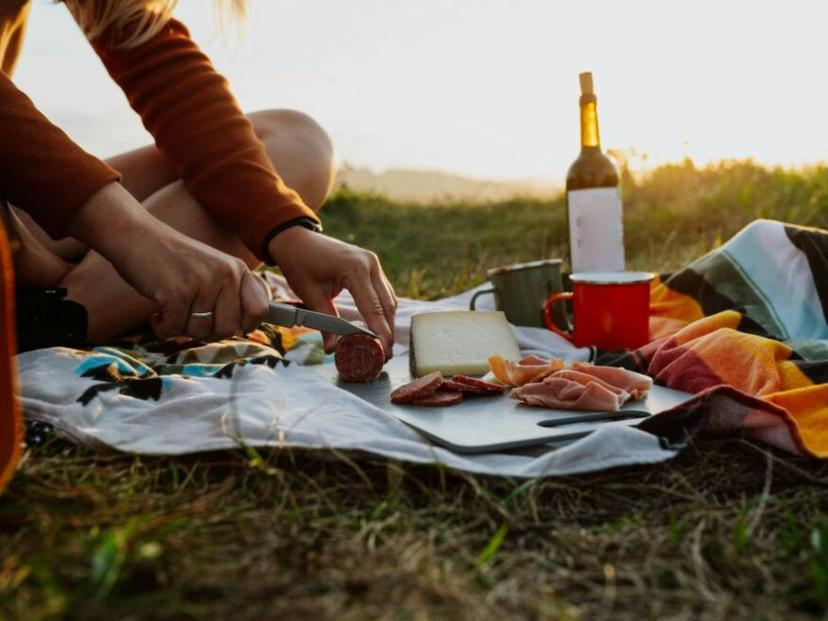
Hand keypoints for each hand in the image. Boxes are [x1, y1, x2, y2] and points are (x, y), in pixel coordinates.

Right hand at [65, 182, 267, 339]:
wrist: (135, 236)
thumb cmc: (172, 261)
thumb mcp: (211, 270)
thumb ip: (228, 295)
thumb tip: (241, 329)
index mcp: (238, 270)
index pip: (259, 311)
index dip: (244, 326)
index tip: (222, 324)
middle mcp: (226, 275)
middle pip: (229, 329)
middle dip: (207, 332)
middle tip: (188, 319)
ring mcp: (203, 283)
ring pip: (201, 332)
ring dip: (182, 328)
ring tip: (171, 309)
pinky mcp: (178, 292)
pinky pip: (176, 329)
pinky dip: (163, 327)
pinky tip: (157, 312)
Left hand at [268, 226, 396, 357]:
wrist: (297, 239)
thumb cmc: (300, 263)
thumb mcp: (310, 294)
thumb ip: (325, 322)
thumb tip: (333, 350)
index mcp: (355, 268)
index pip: (373, 308)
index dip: (380, 333)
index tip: (384, 352)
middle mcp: (370, 263)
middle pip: (387, 305)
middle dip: (387, 332)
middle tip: (385, 356)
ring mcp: (373, 263)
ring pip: (389, 299)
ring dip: (387, 323)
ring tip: (383, 346)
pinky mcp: (372, 266)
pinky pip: (383, 292)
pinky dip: (383, 311)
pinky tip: (379, 327)